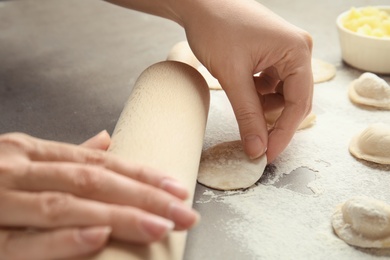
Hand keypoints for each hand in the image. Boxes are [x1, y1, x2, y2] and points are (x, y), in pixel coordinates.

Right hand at [0, 132, 198, 259]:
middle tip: (184, 210)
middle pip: (93, 181)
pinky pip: (23, 241)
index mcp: (32, 152)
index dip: (142, 174)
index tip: (177, 186)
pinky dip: (61, 238)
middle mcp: (18, 170)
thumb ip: (64, 155)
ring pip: (66, 205)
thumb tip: (106, 142)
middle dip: (143, 197)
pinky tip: (97, 236)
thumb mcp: (20, 158)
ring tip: (159, 225)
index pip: (100, 162)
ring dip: (117, 215)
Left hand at [178, 0, 312, 161]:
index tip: (267, 155)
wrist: (199, 2)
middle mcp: (298, 50)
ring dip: (264, 108)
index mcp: (297, 51)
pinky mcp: (272, 53)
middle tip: (256, 143)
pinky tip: (243, 91)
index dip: (283, 133)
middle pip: (294, 100)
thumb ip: (248, 115)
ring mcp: (285, 51)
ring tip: (244, 107)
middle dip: (274, 122)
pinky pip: (272, 83)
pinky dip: (259, 95)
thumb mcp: (233, 76)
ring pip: (282, 94)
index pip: (299, 104)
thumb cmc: (216, 28)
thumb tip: (257, 149)